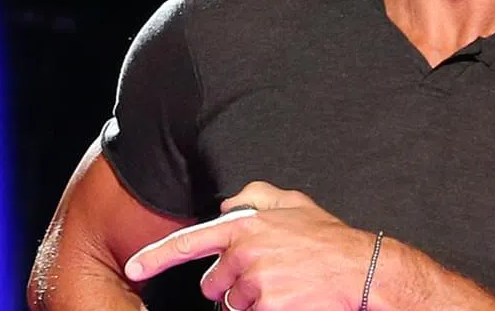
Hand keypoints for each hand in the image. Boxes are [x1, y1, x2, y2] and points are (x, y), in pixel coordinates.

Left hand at [124, 181, 375, 310]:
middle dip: (231, 285)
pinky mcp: (267, 307)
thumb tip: (224, 204)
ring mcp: (255, 283)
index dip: (155, 257)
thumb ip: (255, 195)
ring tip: (285, 286)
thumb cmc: (329, 239)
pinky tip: (291, 299)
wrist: (362, 270)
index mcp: (246, 225)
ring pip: (233, 305)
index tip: (132, 268)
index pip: (190, 241)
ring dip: (252, 301)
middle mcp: (245, 253)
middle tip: (268, 275)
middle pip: (212, 284)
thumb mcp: (295, 203)